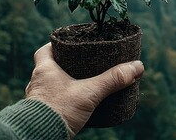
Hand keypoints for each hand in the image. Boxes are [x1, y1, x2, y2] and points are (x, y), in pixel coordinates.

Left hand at [25, 43, 143, 137]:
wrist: (40, 136)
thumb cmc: (58, 111)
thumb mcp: (90, 92)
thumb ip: (113, 79)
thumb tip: (137, 67)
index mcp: (44, 70)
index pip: (45, 50)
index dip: (56, 46)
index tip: (69, 44)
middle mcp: (37, 83)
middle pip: (50, 67)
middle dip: (65, 65)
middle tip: (82, 64)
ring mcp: (39, 99)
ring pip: (51, 85)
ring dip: (64, 84)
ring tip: (82, 84)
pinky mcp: (43, 113)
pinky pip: (53, 101)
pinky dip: (63, 100)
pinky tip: (76, 104)